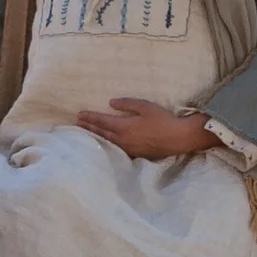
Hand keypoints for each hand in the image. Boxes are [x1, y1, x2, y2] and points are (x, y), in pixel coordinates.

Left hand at [74, 98, 212, 160]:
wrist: (178, 137)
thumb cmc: (162, 119)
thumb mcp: (144, 106)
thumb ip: (126, 104)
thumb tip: (110, 103)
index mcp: (123, 126)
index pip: (101, 121)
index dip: (90, 117)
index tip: (79, 114)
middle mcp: (122, 139)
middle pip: (101, 133)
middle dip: (88, 127)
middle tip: (77, 124)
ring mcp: (128, 148)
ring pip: (107, 142)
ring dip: (95, 137)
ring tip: (87, 133)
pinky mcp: (135, 154)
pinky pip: (115, 149)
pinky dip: (106, 144)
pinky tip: (105, 144)